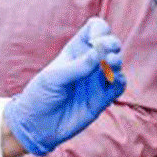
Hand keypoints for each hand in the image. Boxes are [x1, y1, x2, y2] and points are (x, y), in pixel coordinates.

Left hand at [3, 17, 125, 156]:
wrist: (36, 125)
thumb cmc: (40, 96)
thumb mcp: (54, 77)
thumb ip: (78, 66)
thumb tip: (99, 51)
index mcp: (75, 51)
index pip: (94, 30)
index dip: (99, 30)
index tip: (95, 40)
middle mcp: (89, 63)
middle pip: (110, 44)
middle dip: (112, 44)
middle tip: (108, 52)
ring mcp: (96, 80)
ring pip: (116, 64)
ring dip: (117, 62)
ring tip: (110, 64)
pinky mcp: (102, 98)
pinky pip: (119, 86)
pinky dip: (120, 81)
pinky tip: (114, 81)